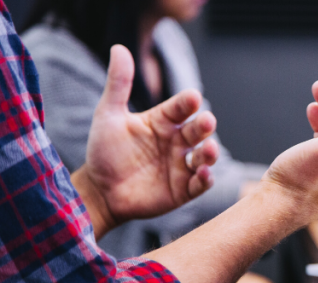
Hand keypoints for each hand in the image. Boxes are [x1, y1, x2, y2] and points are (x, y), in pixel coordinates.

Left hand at [72, 45, 218, 236]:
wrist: (99, 191)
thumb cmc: (104, 151)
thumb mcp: (108, 115)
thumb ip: (118, 84)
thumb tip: (119, 48)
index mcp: (163, 121)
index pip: (181, 107)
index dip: (187, 102)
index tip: (192, 97)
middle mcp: (177, 141)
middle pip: (198, 130)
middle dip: (204, 125)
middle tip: (206, 121)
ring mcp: (182, 165)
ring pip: (205, 156)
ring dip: (210, 153)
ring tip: (209, 149)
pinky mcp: (183, 189)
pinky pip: (200, 183)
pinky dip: (205, 179)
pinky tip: (203, 174)